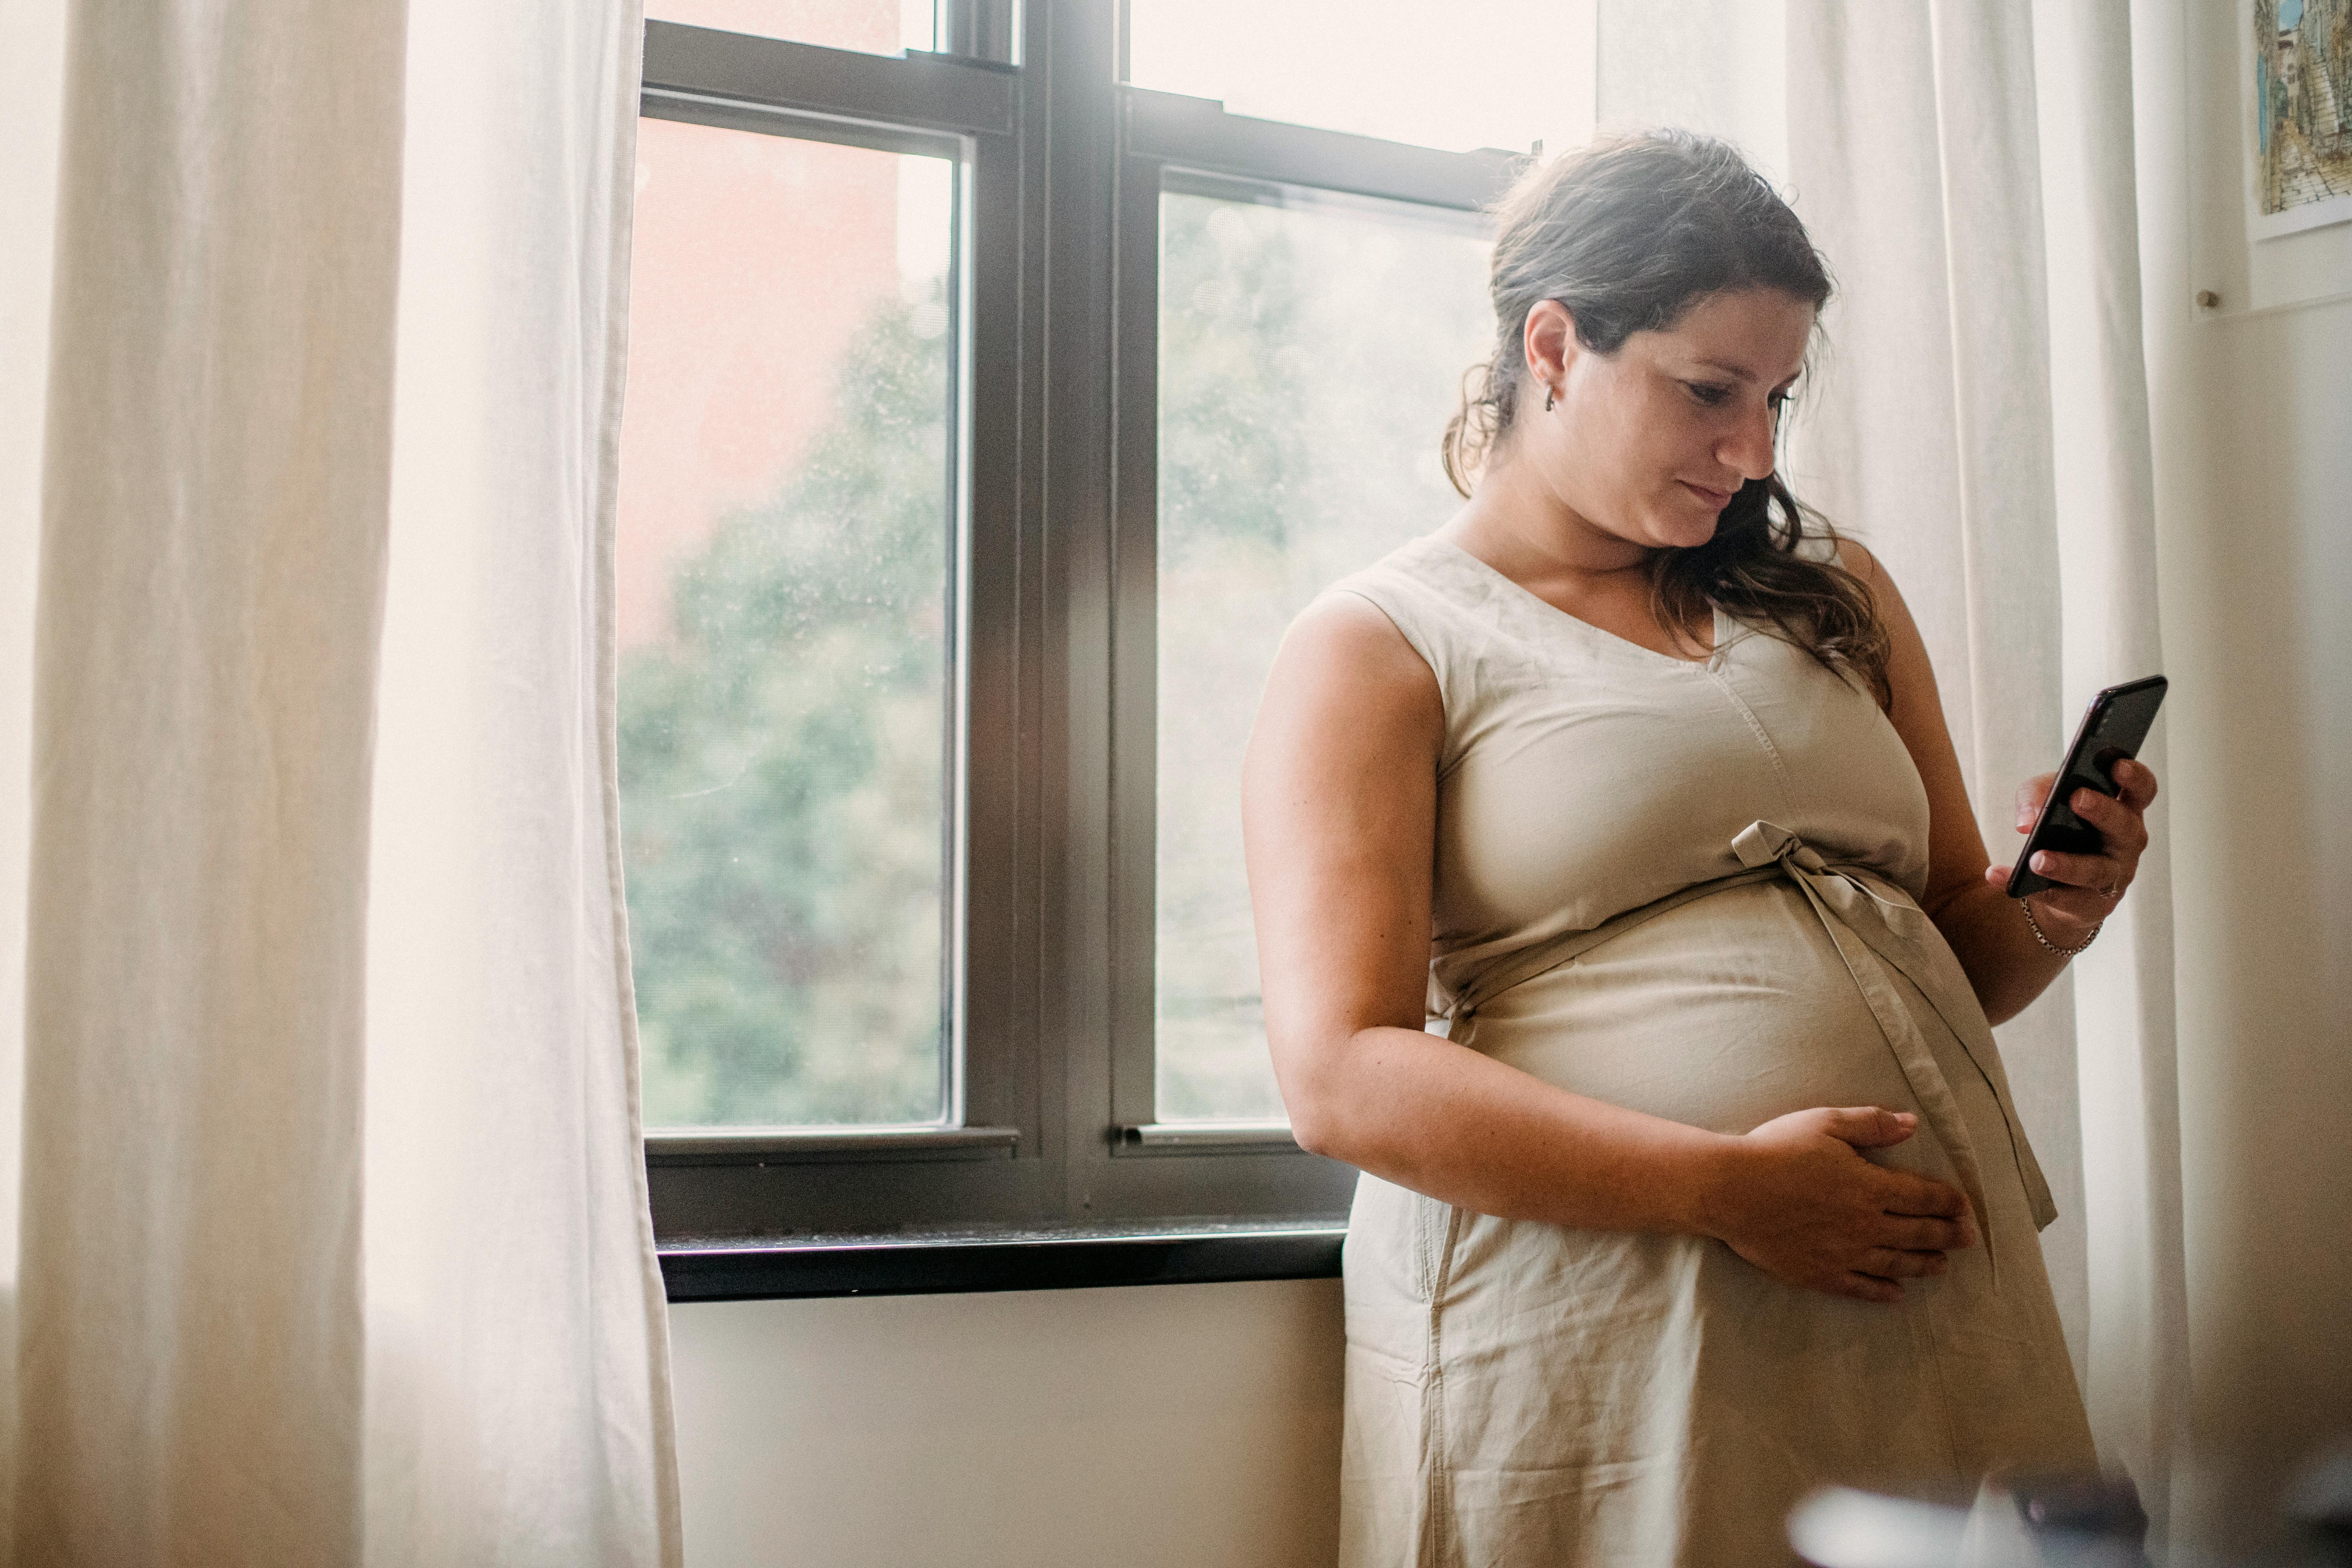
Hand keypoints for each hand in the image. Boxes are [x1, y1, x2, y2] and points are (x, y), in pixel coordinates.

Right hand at [1701, 1106, 1976, 1304]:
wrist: (1729, 1190)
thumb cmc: (1774, 1150)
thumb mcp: (1824, 1123)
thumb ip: (1870, 1124)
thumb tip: (1911, 1124)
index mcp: (1870, 1186)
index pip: (1924, 1197)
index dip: (1949, 1202)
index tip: (1965, 1207)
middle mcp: (1865, 1225)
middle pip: (1918, 1233)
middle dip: (1948, 1235)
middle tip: (1968, 1239)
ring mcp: (1843, 1253)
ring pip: (1896, 1264)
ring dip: (1924, 1264)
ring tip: (1941, 1266)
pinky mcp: (1819, 1273)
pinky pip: (1860, 1288)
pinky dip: (1883, 1292)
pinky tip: (1897, 1295)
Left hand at [1982, 758, 2158, 941]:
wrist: (2056, 881)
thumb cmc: (2060, 827)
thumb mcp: (2046, 799)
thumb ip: (2037, 794)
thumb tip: (2027, 821)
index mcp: (2123, 809)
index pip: (2141, 791)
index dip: (2134, 777)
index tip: (2117, 765)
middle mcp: (2126, 843)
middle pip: (2124, 827)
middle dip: (2102, 811)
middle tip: (2077, 798)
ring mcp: (2113, 875)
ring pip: (2096, 870)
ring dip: (2066, 864)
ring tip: (2036, 859)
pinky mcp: (2091, 904)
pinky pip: (2063, 898)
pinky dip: (2029, 888)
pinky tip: (1998, 875)